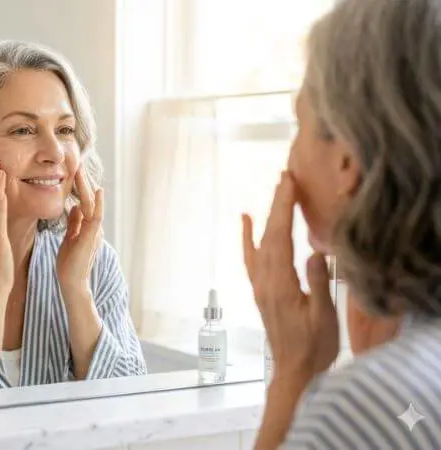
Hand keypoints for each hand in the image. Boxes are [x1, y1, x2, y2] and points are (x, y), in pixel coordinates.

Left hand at [57, 170, 103, 294]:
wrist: (72, 283)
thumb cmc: (69, 263)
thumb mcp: (70, 238)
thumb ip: (74, 223)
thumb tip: (74, 206)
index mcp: (87, 227)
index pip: (84, 202)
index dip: (80, 187)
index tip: (74, 172)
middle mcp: (94, 227)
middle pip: (89, 200)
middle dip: (83, 182)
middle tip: (78, 164)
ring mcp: (94, 232)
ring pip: (92, 204)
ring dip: (87, 187)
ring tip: (81, 171)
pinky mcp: (91, 237)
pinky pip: (96, 217)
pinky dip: (97, 204)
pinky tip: (97, 191)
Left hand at [242, 171, 338, 380]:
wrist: (294, 372)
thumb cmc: (314, 347)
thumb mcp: (323, 318)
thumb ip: (317, 285)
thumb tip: (313, 253)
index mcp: (280, 285)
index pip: (279, 238)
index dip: (283, 209)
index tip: (288, 183)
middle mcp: (264, 282)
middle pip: (269, 235)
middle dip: (277, 204)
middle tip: (286, 176)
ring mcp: (260, 286)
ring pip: (260, 243)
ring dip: (267, 215)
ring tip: (276, 190)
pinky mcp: (261, 291)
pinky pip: (251, 258)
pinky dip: (248, 237)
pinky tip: (246, 220)